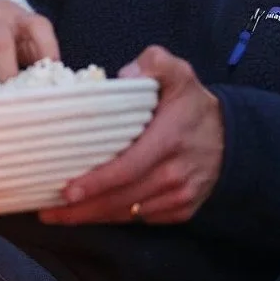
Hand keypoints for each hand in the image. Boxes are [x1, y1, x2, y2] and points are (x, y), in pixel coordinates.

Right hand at [0, 0, 59, 90]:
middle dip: (6, 74)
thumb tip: (51, 93)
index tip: (51, 72)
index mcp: (20, 17)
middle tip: (10, 100)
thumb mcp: (22, 37)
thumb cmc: (3, 32)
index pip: (39, 28)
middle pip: (0, 43)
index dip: (48, 49)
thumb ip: (37, 58)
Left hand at [39, 46, 223, 225]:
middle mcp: (174, 173)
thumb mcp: (178, 72)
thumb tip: (125, 74)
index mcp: (169, 138)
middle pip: (122, 198)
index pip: (128, 168)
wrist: (231, 137)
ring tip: (60, 215)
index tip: (67, 192)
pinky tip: (92, 212)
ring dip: (93, 217)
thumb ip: (154, 62)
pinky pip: (142, 218)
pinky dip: (116, 217)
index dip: (96, 183)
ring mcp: (179, 196)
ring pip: (129, 213)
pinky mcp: (180, 210)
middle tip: (48, 211)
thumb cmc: (193, 104)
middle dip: (82, 209)